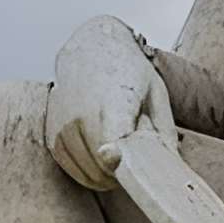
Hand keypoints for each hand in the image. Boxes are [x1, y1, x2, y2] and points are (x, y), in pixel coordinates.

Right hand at [47, 14, 174, 189]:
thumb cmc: (127, 70)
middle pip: (101, 166)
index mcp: (113, 101)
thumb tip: (169, 165)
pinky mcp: (53, 133)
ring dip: (105, 175)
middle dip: (122, 172)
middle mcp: (82, 113)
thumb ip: (163, 131)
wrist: (91, 47)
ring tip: (116, 152)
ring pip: (88, 172)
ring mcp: (64, 125)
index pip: (107, 137)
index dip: (114, 156)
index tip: (116, 158)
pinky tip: (100, 158)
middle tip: (132, 156)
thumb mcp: (156, 94)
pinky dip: (88, 171)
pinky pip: (72, 167)